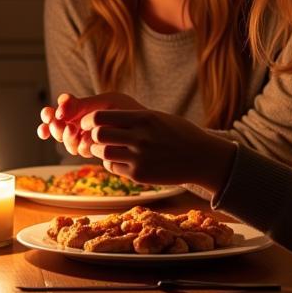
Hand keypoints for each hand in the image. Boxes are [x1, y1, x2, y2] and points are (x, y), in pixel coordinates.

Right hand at [38, 92, 142, 155]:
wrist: (149, 130)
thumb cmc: (128, 110)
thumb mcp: (105, 103)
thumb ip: (83, 104)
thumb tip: (60, 101)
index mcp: (79, 110)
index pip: (55, 112)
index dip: (48, 115)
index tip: (51, 115)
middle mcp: (78, 125)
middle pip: (55, 128)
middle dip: (56, 128)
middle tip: (64, 125)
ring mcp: (85, 139)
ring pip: (66, 142)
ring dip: (67, 137)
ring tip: (74, 131)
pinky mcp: (94, 152)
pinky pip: (80, 150)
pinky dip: (81, 145)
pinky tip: (86, 140)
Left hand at [80, 106, 235, 193]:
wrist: (202, 158)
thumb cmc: (178, 134)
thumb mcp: (156, 117)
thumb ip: (130, 118)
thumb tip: (100, 118)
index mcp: (143, 118)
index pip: (101, 117)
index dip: (90, 120)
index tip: (89, 122)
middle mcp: (140, 138)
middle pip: (98, 135)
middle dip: (92, 135)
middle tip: (94, 136)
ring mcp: (140, 158)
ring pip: (102, 153)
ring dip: (99, 150)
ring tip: (105, 147)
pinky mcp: (140, 175)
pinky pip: (113, 167)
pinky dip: (111, 162)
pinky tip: (119, 158)